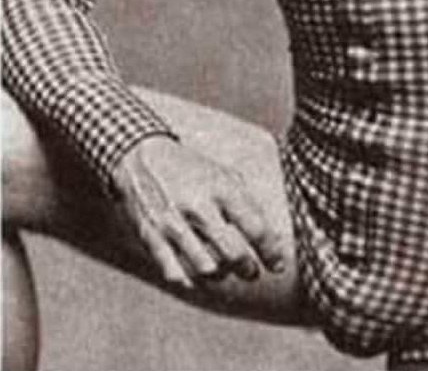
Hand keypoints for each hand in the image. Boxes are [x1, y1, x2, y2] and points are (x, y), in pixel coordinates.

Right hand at [113, 135, 285, 290]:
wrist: (140, 157)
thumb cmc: (190, 168)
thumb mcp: (222, 174)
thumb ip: (246, 203)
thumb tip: (270, 238)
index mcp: (220, 186)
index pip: (254, 227)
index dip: (271, 252)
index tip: (277, 265)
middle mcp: (197, 206)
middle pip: (232, 254)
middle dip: (248, 269)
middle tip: (251, 271)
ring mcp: (173, 223)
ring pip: (206, 269)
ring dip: (221, 275)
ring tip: (225, 270)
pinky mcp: (152, 237)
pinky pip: (176, 273)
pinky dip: (191, 280)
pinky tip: (197, 274)